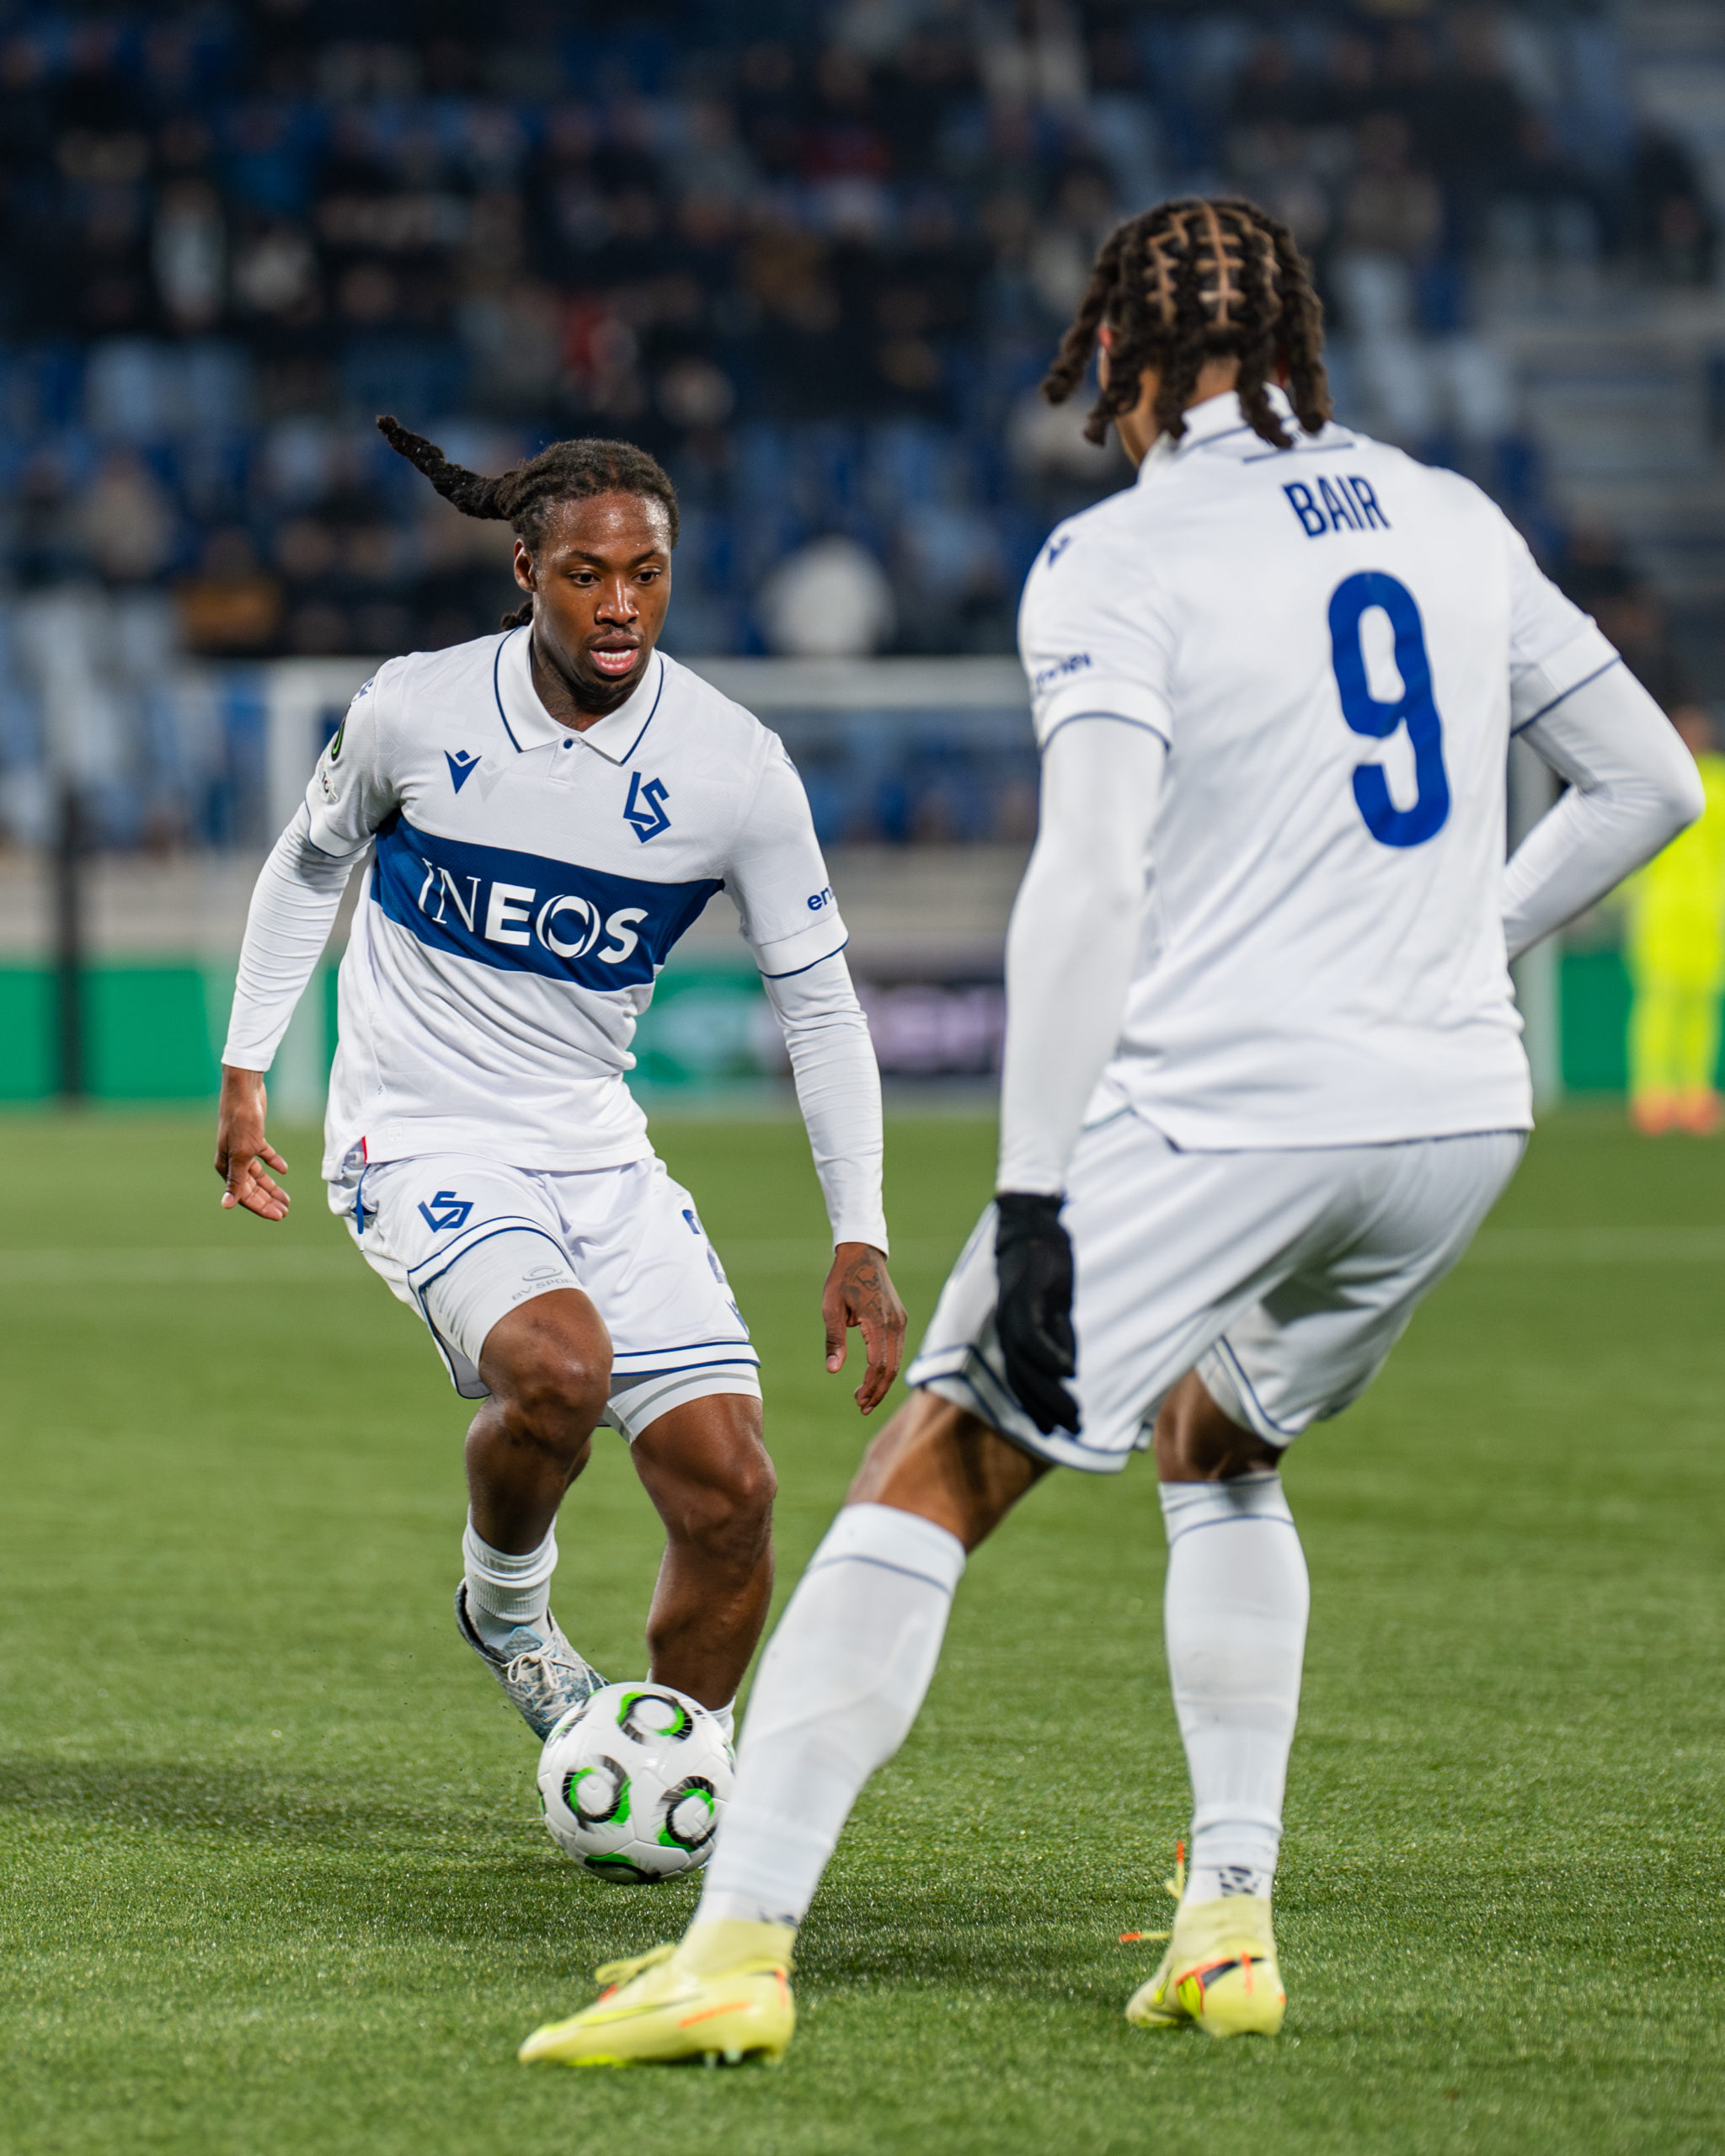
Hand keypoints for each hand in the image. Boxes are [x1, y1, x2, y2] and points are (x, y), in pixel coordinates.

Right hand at [214, 1065, 290, 1220]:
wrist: (244, 1090)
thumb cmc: (241, 1121)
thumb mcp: (242, 1154)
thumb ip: (236, 1181)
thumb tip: (226, 1206)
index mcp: (226, 1166)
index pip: (244, 1194)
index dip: (261, 1206)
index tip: (279, 1216)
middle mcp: (232, 1159)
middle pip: (251, 1186)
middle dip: (268, 1200)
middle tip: (285, 1212)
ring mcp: (242, 1147)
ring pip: (258, 1174)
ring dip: (271, 1186)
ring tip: (286, 1199)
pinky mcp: (253, 1136)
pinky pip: (263, 1154)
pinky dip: (273, 1163)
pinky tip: (284, 1170)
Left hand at [821, 1242, 906, 1414]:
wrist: (862, 1253)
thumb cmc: (842, 1279)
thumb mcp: (831, 1308)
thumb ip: (834, 1340)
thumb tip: (833, 1370)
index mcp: (877, 1321)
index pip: (878, 1364)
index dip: (870, 1387)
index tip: (858, 1401)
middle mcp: (895, 1323)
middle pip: (892, 1368)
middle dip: (878, 1390)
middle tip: (862, 1406)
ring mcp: (900, 1320)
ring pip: (897, 1360)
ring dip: (883, 1381)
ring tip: (866, 1396)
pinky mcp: (900, 1318)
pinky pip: (897, 1349)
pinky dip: (888, 1366)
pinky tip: (874, 1375)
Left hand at [994, 1192, 1078, 1434]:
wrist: (1030, 1221)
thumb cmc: (1043, 1263)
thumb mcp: (1054, 1305)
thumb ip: (1058, 1334)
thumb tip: (1066, 1369)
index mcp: (1013, 1328)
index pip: (1020, 1376)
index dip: (1035, 1404)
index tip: (1055, 1428)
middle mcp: (1008, 1324)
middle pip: (1021, 1376)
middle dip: (1044, 1406)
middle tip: (1069, 1429)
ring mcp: (1013, 1309)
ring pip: (1025, 1362)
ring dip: (1048, 1389)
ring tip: (1072, 1411)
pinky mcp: (1022, 1292)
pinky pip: (1031, 1331)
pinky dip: (1048, 1354)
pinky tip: (1066, 1370)